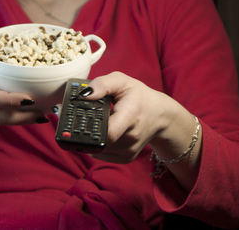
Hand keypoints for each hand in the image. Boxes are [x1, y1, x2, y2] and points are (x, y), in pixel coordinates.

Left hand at [80, 72, 195, 163]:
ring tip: (98, 124)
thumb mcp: (122, 81)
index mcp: (130, 115)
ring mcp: (128, 151)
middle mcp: (131, 137)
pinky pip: (101, 154)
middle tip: (85, 119)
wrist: (159, 115)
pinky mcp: (125, 158)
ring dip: (92, 138)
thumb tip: (84, 95)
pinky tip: (102, 133)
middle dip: (87, 131)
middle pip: (99, 141)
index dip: (90, 128)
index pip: (108, 132)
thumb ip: (102, 84)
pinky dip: (97, 144)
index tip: (79, 119)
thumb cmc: (138, 97)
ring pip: (97, 149)